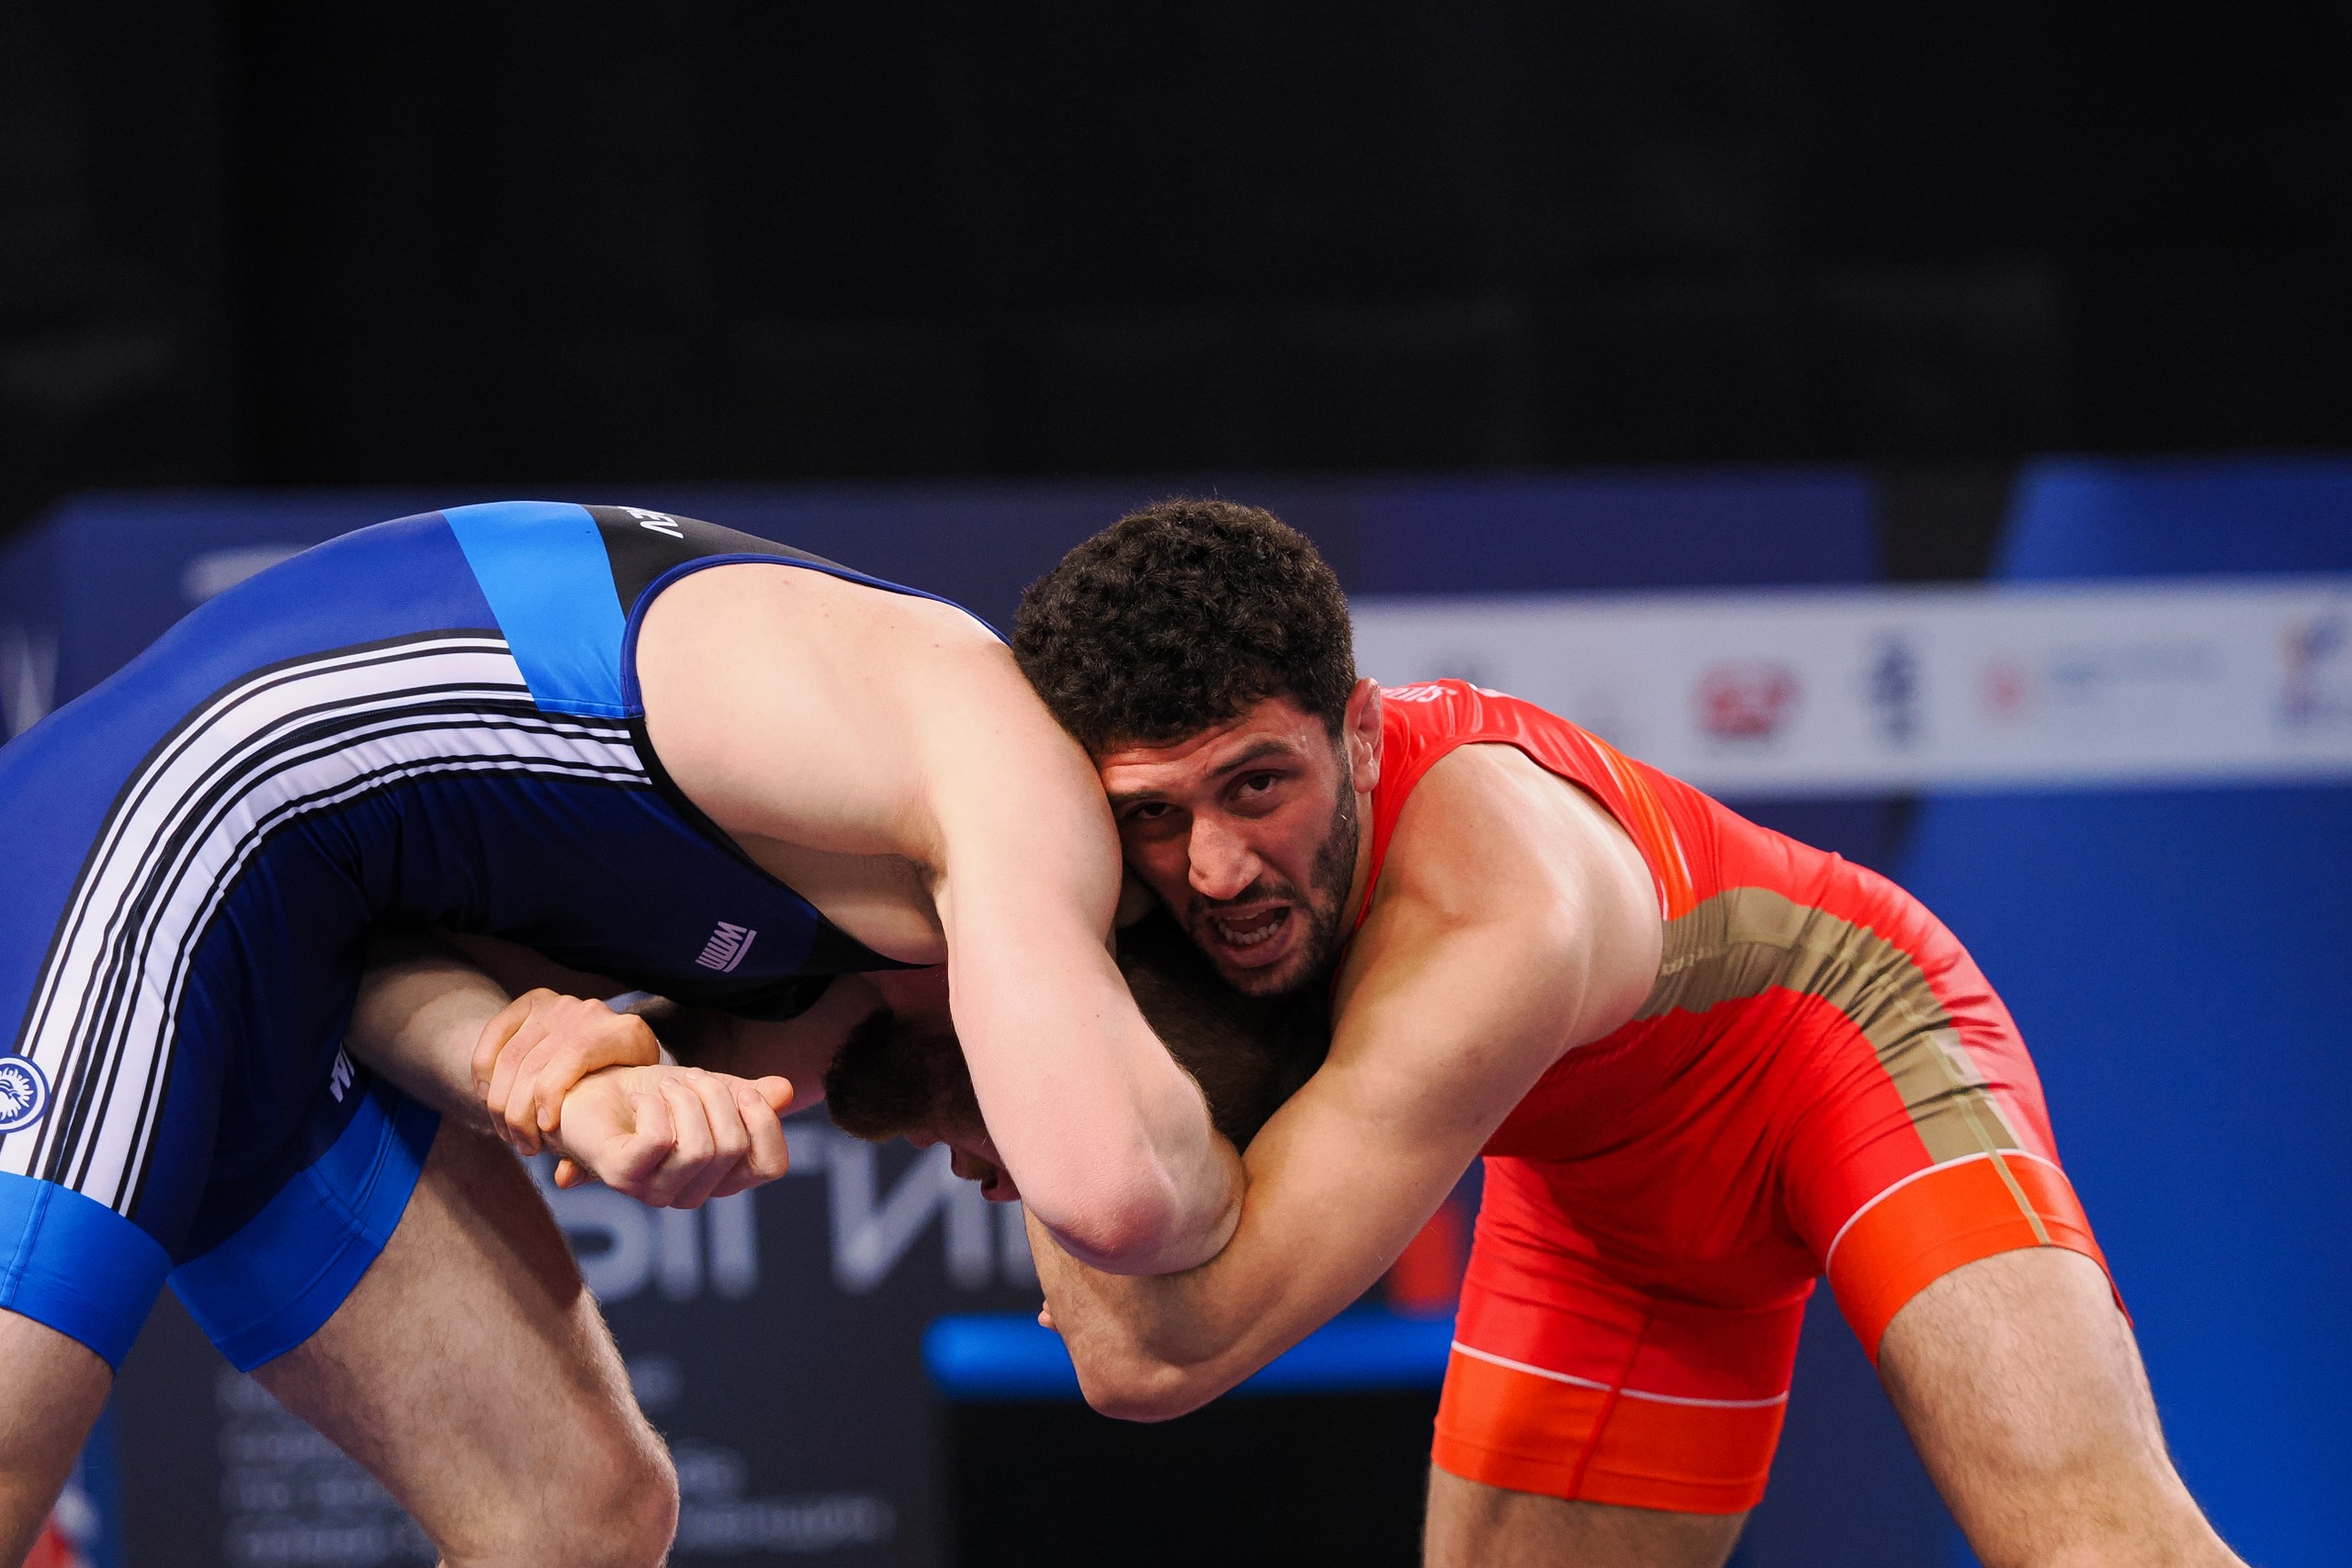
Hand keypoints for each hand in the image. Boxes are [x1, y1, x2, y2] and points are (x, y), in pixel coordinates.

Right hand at [473, 989, 662, 1153]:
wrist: (622, 1044)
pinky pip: (495, 1033)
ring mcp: (560, 1004)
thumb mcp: (626, 1114)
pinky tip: (485, 1095)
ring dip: (499, 1100)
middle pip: (537, 1062)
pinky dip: (484, 1068)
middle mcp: (592, 1012)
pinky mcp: (534, 1001)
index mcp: (624, 1033)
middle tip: (522, 1146)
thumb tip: (562, 1178)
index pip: (574, 1058)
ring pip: (512, 1054)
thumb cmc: (625, 1089)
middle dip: (520, 1113)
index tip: (545, 1132)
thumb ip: (597, 1146)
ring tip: (507, 1131)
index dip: (551, 1096)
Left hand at [546, 1064, 796, 1207]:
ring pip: (700, 1149)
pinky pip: (659, 1142)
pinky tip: (643, 1098)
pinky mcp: (620, 1175)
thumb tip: (785, 1091)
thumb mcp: (709, 1088)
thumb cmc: (650, 1094)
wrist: (588, 1090)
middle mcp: (691, 1193)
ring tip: (667, 1084)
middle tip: (691, 1076)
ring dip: (687, 1098)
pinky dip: (657, 1106)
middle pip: (733, 1147)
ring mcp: (654, 1190)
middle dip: (717, 1096)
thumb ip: (747, 1095)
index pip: (770, 1166)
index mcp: (720, 1177)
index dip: (767, 1124)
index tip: (746, 1092)